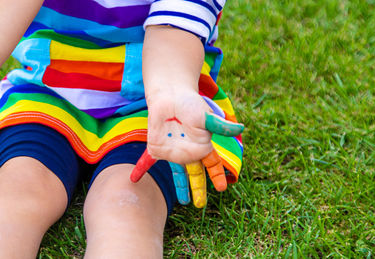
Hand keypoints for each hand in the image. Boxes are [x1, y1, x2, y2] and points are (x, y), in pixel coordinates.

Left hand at [130, 91, 242, 206]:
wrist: (170, 95)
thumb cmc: (190, 104)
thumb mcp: (207, 116)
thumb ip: (221, 126)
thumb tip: (241, 128)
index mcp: (202, 146)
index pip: (212, 165)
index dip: (218, 176)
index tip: (222, 187)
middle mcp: (188, 151)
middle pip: (195, 174)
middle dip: (199, 189)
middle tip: (200, 204)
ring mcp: (172, 151)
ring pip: (177, 173)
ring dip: (180, 186)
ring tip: (183, 201)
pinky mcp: (156, 147)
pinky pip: (147, 161)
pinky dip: (140, 169)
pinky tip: (133, 179)